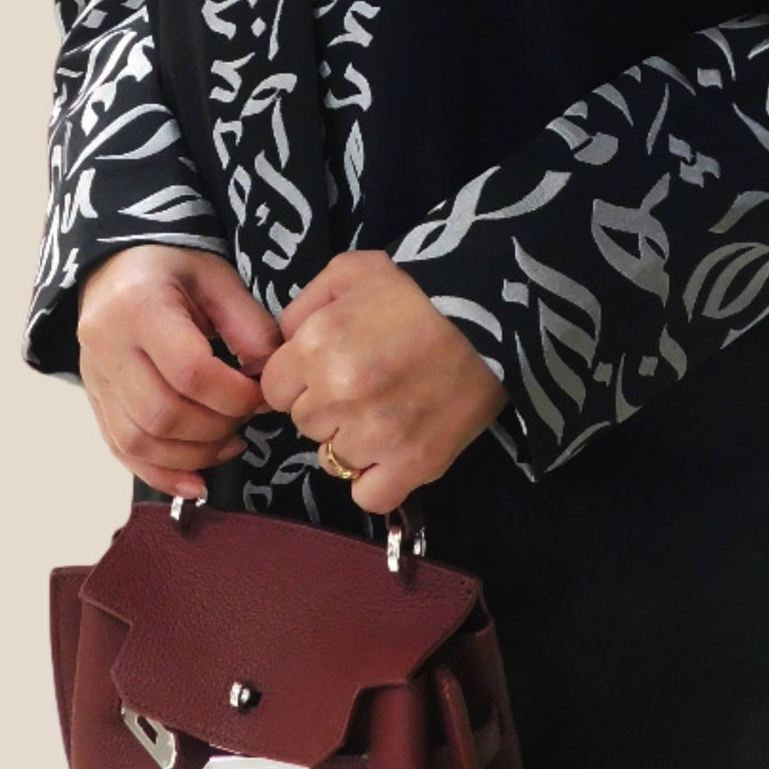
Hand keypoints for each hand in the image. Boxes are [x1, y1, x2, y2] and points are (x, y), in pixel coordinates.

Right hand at [76, 245, 282, 499]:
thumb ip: (249, 326)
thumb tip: (270, 380)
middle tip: (245, 420)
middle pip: (162, 413)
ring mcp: (93, 376)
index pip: (190, 371)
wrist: (116, 265)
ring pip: (138, 440)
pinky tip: (196, 481)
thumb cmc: (174, 267)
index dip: (233, 395)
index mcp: (139, 305)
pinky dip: (160, 473)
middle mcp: (106, 344)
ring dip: (192, 455)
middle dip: (215, 428)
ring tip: (228, 444)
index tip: (262, 396)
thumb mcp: (218, 279)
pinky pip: (121, 450)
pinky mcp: (93, 399)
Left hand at [257, 250, 509, 515]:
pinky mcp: (415, 465)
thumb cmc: (418, 288)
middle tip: (364, 385)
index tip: (325, 370)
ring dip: (351, 441)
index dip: (298, 380)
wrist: (494, 313)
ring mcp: (376, 435)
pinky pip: (368, 496)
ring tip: (385, 413)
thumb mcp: (349, 272)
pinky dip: (376, 480)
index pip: (273, 389)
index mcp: (316, 345)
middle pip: (304, 424)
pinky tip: (391, 453)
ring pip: (332, 460)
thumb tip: (282, 347)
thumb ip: (301, 308)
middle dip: (326, 407)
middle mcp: (339, 395)